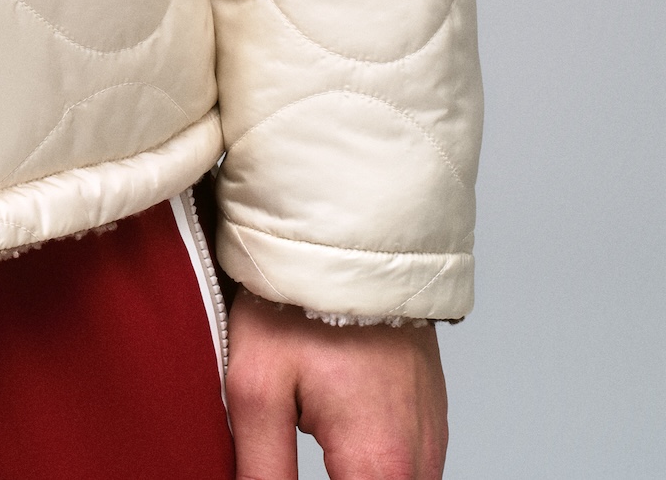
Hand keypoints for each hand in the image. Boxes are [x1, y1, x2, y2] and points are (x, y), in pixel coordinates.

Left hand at [228, 294, 446, 478]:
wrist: (349, 235)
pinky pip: (409, 466)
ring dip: (357, 475)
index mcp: (380, 464)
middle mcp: (420, 458)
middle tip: (289, 459)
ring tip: (308, 439)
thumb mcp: (258, 388)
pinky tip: (338, 444)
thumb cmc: (301, 303)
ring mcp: (432, 434)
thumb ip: (263, 472)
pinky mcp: (430, 413)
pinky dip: (375, 466)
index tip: (285, 476)